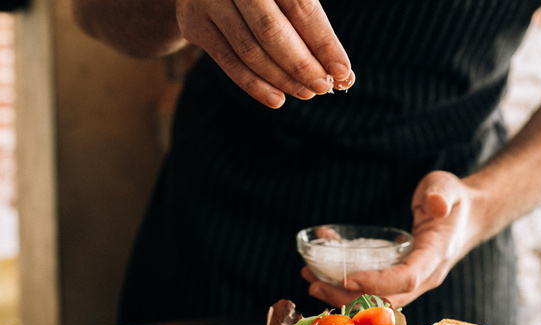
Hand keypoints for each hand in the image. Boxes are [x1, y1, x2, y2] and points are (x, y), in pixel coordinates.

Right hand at [175, 0, 354, 108]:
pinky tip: (277, 99)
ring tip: (306, 92)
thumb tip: (345, 75)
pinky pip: (227, 61)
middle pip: (271, 31)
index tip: (343, 72)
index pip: (301, 8)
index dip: (324, 43)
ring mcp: (209, 0)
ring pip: (249, 49)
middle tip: (323, 87)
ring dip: (281, 78)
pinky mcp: (194, 24)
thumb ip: (313, 30)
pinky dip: (254, 85)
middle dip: (302, 65)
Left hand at [303, 171, 479, 308]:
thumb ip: (441, 195)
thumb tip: (436, 205)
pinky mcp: (400, 280)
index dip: (376, 282)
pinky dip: (346, 286)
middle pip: (385, 299)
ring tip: (310, 280)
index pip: (406, 279)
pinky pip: (373, 290)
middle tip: (314, 284)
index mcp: (435, 257)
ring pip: (376, 300)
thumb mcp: (448, 189)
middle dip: (348, 297)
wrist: (466, 218)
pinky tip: (322, 269)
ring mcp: (412, 283)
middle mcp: (424, 278)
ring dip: (341, 296)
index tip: (346, 279)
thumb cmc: (454, 201)